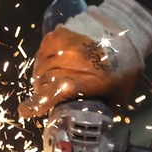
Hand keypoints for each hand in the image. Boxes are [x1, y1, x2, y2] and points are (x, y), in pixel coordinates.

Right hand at [19, 21, 138, 116]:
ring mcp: (60, 47)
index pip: (48, 96)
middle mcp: (67, 65)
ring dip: (42, 76)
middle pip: (41, 83)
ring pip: (40, 67)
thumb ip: (107, 108)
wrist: (126, 28)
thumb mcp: (120, 92)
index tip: (26, 110)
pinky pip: (43, 51)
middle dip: (42, 92)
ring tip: (53, 78)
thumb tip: (100, 123)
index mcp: (81, 83)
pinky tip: (54, 63)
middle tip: (50, 95)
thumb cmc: (126, 62)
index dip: (34, 105)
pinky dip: (45, 60)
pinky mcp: (57, 34)